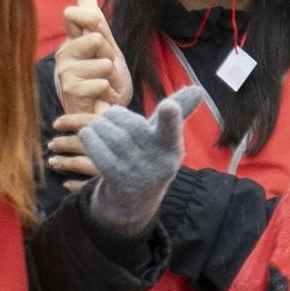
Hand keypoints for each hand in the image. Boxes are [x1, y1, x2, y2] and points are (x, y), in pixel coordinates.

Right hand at [49, 6, 125, 182]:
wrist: (108, 117)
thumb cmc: (109, 85)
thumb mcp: (110, 54)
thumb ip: (101, 31)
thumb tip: (91, 7)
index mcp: (73, 42)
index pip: (74, 14)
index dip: (90, 17)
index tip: (98, 27)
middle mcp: (64, 54)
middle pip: (96, 37)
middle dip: (111, 55)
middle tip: (108, 71)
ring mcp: (65, 72)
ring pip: (103, 61)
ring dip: (110, 76)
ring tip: (105, 86)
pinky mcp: (71, 90)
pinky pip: (101, 81)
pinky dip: (109, 91)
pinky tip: (100, 98)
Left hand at [78, 87, 203, 236]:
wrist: (135, 201)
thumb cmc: (151, 157)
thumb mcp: (166, 138)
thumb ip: (179, 112)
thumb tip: (199, 90)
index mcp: (172, 147)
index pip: (171, 130)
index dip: (170, 118)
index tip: (168, 106)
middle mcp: (157, 161)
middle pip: (131, 125)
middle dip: (116, 115)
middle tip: (111, 115)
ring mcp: (136, 172)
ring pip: (111, 135)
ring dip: (99, 124)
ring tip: (100, 125)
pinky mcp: (115, 179)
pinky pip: (97, 149)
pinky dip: (90, 136)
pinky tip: (90, 134)